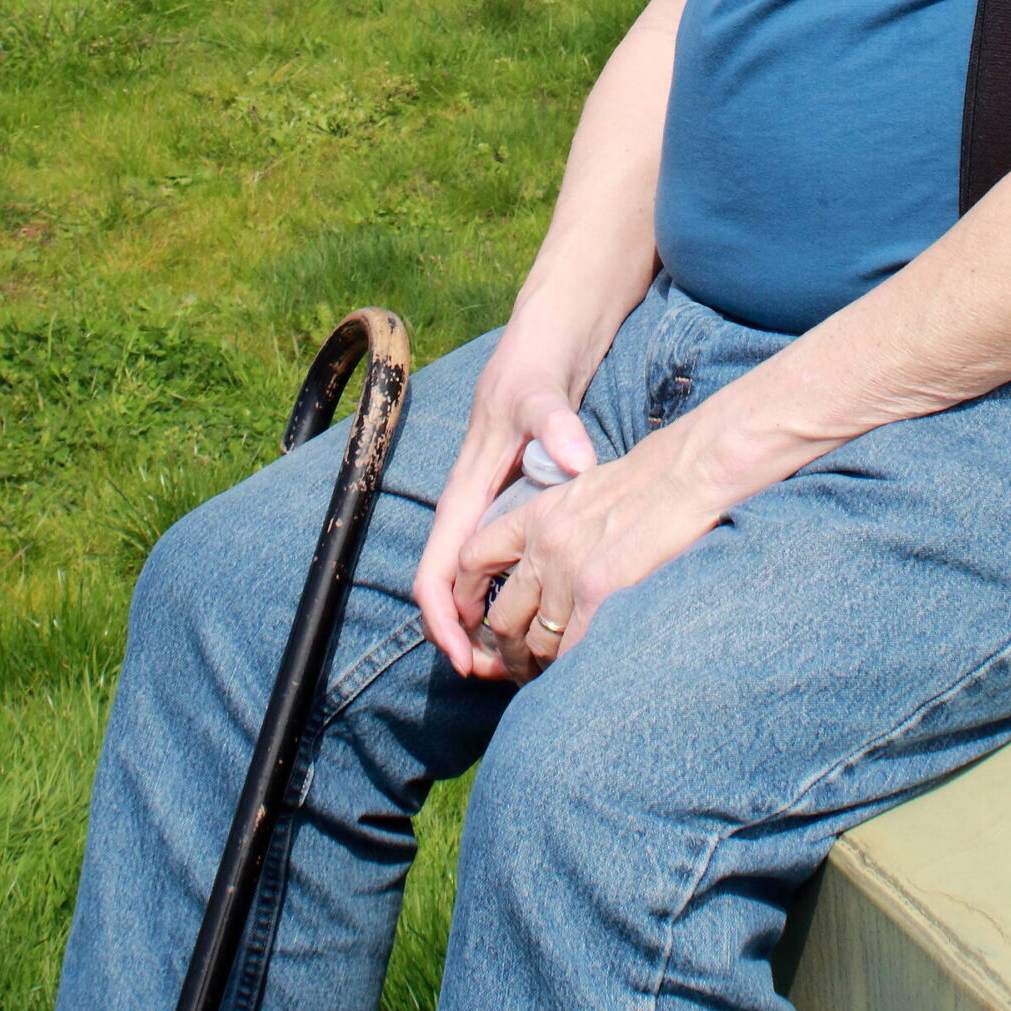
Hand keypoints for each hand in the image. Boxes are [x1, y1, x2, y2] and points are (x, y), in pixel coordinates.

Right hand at [412, 328, 599, 679]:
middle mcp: (474, 498)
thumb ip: (554, 424)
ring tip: (520, 659)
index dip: (443, 622)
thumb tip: (574, 461)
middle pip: (450, 584)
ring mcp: (494, 498)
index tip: (465, 662)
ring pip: (475, 575)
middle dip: (464, 635)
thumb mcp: (544, 391)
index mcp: (467, 485)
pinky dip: (512, 589)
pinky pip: (503, 557)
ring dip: (487, 618)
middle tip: (499, 677)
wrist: (550, 333)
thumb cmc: (538, 362)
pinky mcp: (518, 495)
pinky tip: (543, 607)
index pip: (436, 570)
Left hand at [454, 421, 722, 682]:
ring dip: (543, 668)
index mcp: (536, 516)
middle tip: (523, 669)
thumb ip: (557, 529)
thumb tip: (549, 573)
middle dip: (509, 653)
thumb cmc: (649, 484)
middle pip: (503, 617)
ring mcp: (569, 570)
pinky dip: (572, 669)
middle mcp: (544, 545)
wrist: (685, 474)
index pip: (473, 558)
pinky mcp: (599, 591)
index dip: (466, 597)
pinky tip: (583, 676)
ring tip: (556, 680)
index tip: (473, 621)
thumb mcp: (584, 493)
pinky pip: (571, 649)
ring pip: (538, 641)